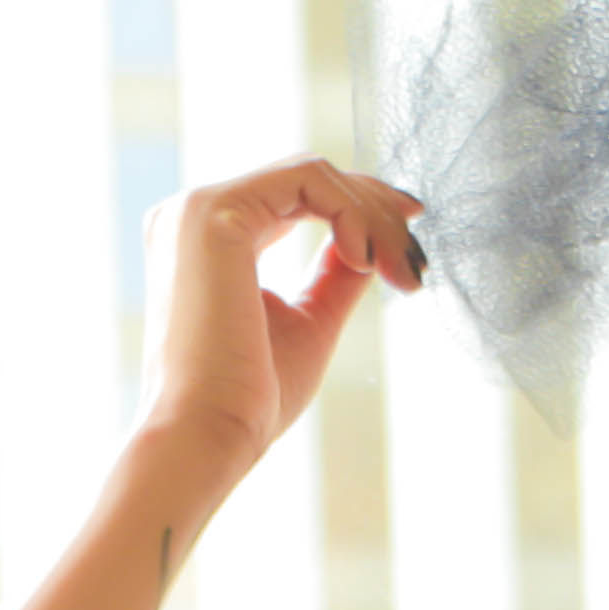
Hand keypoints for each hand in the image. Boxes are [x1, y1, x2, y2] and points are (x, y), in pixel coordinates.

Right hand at [140, 159, 422, 455]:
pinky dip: (351, 212)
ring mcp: (198, 209)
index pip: (294, 197)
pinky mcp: (214, 212)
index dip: (359, 206)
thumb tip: (373, 241)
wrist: (205, 434)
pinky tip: (364, 258)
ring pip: (313, 175)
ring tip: (395, 269)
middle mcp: (194, 216)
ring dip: (371, 216)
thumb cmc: (248, 397)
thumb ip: (336, 273)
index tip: (409, 233)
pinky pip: (306, 180)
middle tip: (414, 260)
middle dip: (375, 210)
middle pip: (309, 180)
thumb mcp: (309, 321)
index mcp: (210, 242)